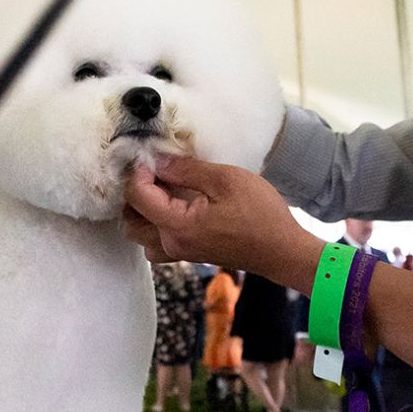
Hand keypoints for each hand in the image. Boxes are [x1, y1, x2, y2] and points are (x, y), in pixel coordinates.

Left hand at [123, 155, 319, 287]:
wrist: (282, 250)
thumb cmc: (261, 215)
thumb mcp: (226, 180)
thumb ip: (187, 169)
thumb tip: (159, 161)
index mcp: (177, 225)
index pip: (136, 197)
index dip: (139, 172)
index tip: (154, 157)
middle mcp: (171, 244)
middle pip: (130, 221)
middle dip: (134, 194)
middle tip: (153, 172)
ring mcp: (180, 253)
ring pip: (141, 236)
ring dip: (142, 213)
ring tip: (161, 190)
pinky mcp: (189, 254)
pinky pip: (158, 243)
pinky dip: (156, 225)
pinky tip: (175, 206)